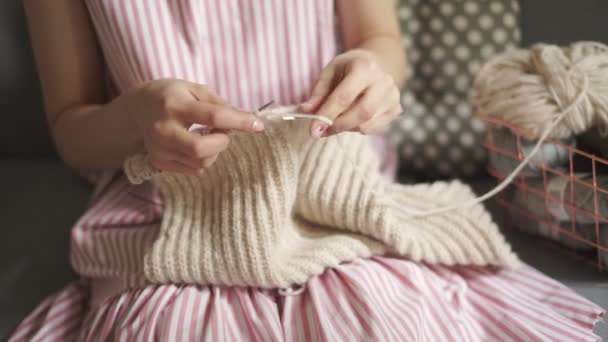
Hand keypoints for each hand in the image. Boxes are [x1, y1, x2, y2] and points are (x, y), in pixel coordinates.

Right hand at [126, 79, 263, 173]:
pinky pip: (194, 169)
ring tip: (207, 135)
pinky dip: (203, 159)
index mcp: (175, 105)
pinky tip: (195, 144)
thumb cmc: (170, 96)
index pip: (213, 116)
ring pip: (201, 162)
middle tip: (222, 132)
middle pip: (202, 149)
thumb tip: (245, 118)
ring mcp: (160, 149)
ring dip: (214, 151)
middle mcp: (164, 129)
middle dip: (221, 142)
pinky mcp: (160, 163)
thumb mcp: (193, 88)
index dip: (239, 121)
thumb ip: (219, 103)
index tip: (258, 125)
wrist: (136, 110)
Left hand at [300, 49, 401, 136]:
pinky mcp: (396, 109)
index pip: (345, 96)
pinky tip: (351, 119)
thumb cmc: (349, 68)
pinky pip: (374, 128)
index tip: (313, 130)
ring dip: (347, 129)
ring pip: (368, 124)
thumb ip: (318, 93)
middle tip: (322, 131)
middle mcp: (383, 81)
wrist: (378, 63)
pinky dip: (358, 129)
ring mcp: (393, 96)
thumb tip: (305, 111)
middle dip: (339, 125)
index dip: (327, 114)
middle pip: (362, 113)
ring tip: (335, 123)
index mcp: (365, 67)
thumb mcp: (330, 72)